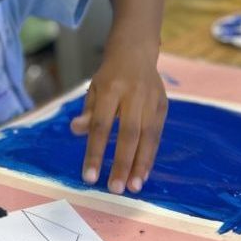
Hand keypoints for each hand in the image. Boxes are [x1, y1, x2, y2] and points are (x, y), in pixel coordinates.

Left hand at [69, 43, 167, 194]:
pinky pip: (158, 134)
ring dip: (141, 164)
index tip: (90, 177)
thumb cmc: (110, 76)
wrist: (136, 51)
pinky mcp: (163, 104)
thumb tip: (76, 131)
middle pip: (129, 133)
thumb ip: (88, 111)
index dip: (96, 151)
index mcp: (111, 89)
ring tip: (134, 187)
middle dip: (123, 163)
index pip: (101, 125)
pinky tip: (144, 173)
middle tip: (116, 189)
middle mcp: (133, 94)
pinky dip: (151, 155)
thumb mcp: (94, 89)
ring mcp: (151, 99)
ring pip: (148, 136)